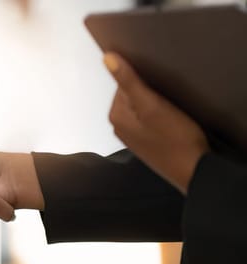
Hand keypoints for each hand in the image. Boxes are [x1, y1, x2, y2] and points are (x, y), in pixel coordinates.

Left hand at [104, 53, 209, 194]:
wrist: (193, 170)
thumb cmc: (174, 137)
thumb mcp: (151, 105)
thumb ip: (129, 81)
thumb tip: (107, 57)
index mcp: (116, 115)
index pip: (124, 83)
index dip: (143, 79)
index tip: (159, 84)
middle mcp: (119, 126)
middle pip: (132, 95)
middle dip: (149, 92)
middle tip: (168, 97)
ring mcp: (132, 136)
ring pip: (142, 108)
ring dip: (155, 104)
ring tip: (171, 109)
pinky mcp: (146, 142)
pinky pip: (149, 120)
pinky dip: (159, 116)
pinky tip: (172, 120)